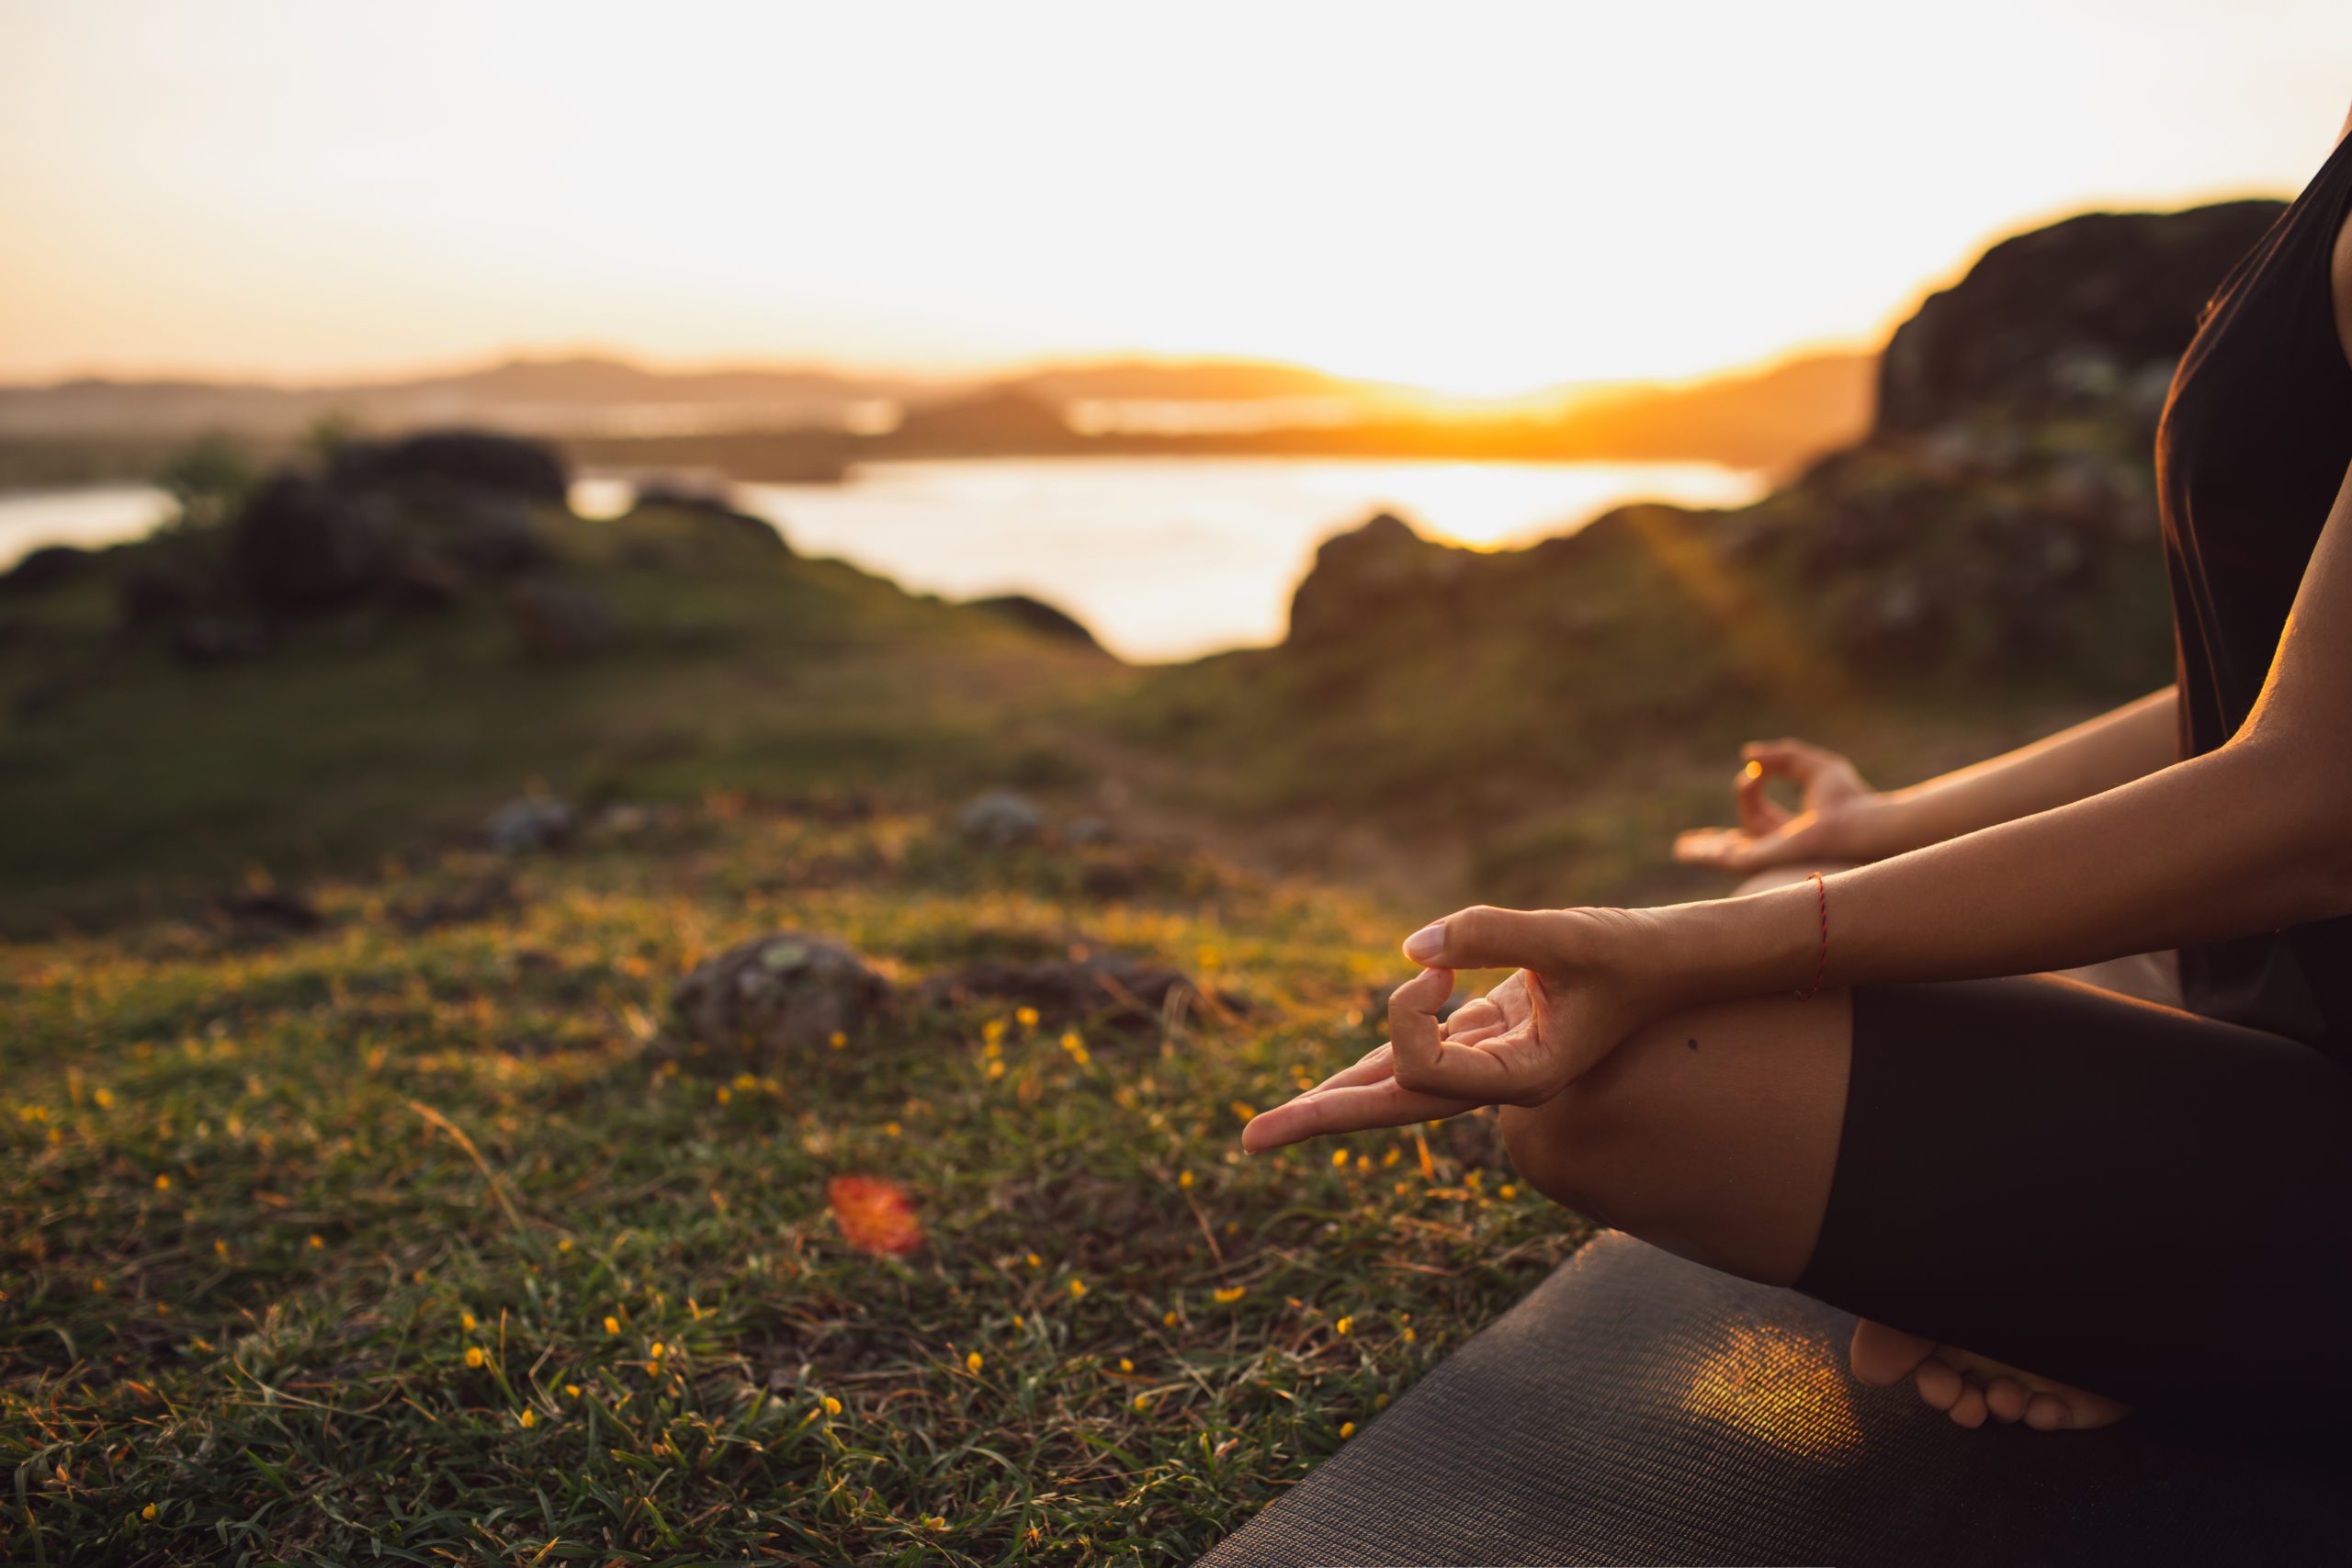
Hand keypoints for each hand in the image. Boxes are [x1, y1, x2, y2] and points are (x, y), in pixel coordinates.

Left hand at [1239, 906, 1659, 1153]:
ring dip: (1340, 1097)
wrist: (1679, 964)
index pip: (1424, 1067)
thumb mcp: (1570, 935)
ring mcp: (1492, 1060)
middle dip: (1321, 1116)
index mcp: (1523, 1080)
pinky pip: (1422, 1055)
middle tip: (1249, 1139)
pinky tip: (1342, 1080)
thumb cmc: (1633, 953)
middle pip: (1393, 1105)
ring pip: (1402, 1086)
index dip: (1407, 1014)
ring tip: (1276, 1124)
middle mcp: (1499, 1081)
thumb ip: (1494, 933)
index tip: (1435, 966)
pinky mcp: (1492, 1033)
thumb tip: (1414, 946)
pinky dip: (1378, 1061)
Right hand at [1674, 738, 1882, 872]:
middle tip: (1691, 843)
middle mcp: (1778, 848)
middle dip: (1715, 844)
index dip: (1752, 784)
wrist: (1858, 823)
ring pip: (1727, 856)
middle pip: (1739, 845)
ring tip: (1681, 849)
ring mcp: (1768, 858)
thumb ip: (1783, 756)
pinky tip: (1685, 849)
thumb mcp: (1814, 767)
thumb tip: (1749, 755)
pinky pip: (1725, 859)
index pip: (1759, 810)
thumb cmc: (1848, 799)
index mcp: (1792, 831)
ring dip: (1703, 852)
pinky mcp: (1759, 861)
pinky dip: (1705, 852)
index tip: (1756, 767)